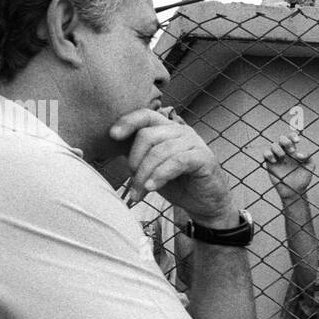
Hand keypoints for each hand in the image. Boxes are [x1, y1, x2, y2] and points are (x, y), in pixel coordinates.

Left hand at [109, 108, 234, 224]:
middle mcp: (181, 131)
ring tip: (139, 193)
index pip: (145, 115)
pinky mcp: (203, 158)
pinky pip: (176, 162)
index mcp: (168, 129)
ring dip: (145, 175)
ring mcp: (194, 142)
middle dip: (134, 162)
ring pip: (160, 151)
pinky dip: (160, 175)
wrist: (206, 203)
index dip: (127, 121)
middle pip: (148, 135)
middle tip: (132, 185)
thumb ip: (138, 155)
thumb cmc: (179, 184)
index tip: (112, 135)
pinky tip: (152, 187)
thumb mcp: (152, 168)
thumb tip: (113, 147)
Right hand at [263, 131, 313, 199]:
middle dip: (286, 142)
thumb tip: (299, 153)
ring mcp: (276, 157)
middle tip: (292, 151)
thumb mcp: (309, 167)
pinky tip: (275, 161)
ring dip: (278, 149)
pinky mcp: (270, 163)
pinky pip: (265, 153)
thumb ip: (308, 158)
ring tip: (283, 158)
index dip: (293, 136)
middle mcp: (285, 152)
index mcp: (294, 151)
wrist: (295, 191)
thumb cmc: (303, 179)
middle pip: (282, 138)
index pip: (291, 138)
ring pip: (273, 145)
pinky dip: (269, 154)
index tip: (297, 141)